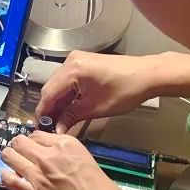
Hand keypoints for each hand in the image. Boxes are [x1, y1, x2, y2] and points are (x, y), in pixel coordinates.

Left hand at [0, 132, 142, 189]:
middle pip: (20, 141)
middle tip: (20, 153)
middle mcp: (49, 155)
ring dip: (9, 158)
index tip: (32, 147)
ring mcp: (38, 174)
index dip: (33, 141)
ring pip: (10, 156)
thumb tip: (58, 158)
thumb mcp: (88, 161)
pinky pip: (9, 179)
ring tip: (11, 163)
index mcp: (67, 144)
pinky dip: (6, 177)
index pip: (38, 134)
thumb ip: (69, 156)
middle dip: (18, 146)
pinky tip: (9, 179)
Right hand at [36, 52, 164, 132]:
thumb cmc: (126, 91)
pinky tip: (70, 107)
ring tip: (61, 120)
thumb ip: (71, 117)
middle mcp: (70, 61)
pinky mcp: (83, 62)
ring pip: (58, 84)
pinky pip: (67, 80)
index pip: (48, 94)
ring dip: (58, 102)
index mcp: (72, 70)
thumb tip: (56, 129)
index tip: (41, 128)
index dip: (43, 113)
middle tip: (50, 127)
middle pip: (51, 88)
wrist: (148, 75)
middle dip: (50, 108)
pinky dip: (67, 94)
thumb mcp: (95, 108)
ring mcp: (77, 60)